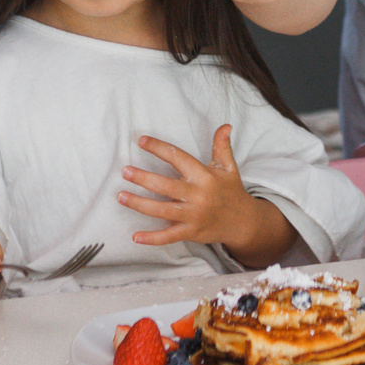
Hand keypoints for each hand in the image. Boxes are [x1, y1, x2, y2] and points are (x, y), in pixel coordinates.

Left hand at [121, 125, 266, 247]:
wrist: (243, 222)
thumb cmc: (232, 192)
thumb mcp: (228, 167)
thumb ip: (222, 146)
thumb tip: (225, 126)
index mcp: (204, 176)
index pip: (178, 158)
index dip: (159, 148)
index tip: (141, 141)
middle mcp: (198, 195)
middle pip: (165, 185)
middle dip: (144, 178)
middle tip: (125, 171)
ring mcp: (193, 215)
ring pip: (162, 210)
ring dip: (140, 204)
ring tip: (121, 196)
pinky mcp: (191, 232)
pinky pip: (169, 236)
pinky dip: (152, 238)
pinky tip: (136, 237)